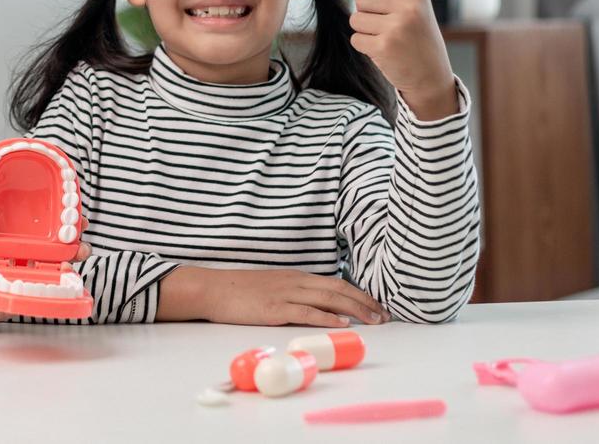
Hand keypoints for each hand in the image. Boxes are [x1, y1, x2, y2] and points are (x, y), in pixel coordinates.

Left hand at [0, 216, 91, 330]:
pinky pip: (34, 296)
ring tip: (76, 260)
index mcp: (0, 237)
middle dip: (68, 242)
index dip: (52, 216)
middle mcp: (12, 256)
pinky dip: (50, 293)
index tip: (71, 209)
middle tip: (80, 239)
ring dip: (64, 266)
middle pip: (47, 247)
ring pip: (46, 271)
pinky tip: (62, 289)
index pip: (30, 223)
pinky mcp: (13, 300)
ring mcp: (15, 278)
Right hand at [196, 267, 386, 326]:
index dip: (358, 293)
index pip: (335, 282)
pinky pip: (306, 311)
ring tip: (374, 319)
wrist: (213, 289)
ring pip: (328, 298)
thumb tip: (314, 307)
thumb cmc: (240, 291)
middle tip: (385, 314)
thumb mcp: (271, 286)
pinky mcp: (275, 309)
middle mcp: (295, 282)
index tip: (376, 305)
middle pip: (338, 289)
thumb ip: (293, 293)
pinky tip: (341, 321)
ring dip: (354, 308)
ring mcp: (285, 294)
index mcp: (295, 277)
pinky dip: (326, 316)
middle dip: (365, 301)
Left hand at [349, 0, 458, 120]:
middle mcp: (408, 8)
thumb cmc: (418, 39)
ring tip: (384, 37)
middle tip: (379, 23)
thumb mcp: (412, 8)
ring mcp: (396, 28)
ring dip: (363, 29)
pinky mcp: (384, 47)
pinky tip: (382, 50)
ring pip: (355, 19)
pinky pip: (356, 38)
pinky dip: (364, 45)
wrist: (431, 77)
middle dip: (363, 10)